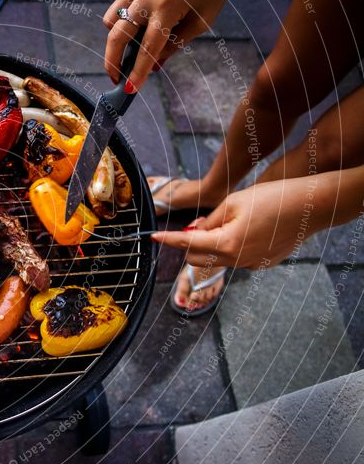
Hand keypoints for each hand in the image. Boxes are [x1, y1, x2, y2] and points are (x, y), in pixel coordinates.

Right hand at [104, 0, 234, 89]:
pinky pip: (120, 3)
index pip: (147, 49)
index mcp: (167, 7)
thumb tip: (154, 65)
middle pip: (117, 36)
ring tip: (128, 46)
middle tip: (115, 77)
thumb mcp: (202, 18)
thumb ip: (176, 43)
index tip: (129, 90)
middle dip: (112, 62)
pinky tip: (139, 21)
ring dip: (115, 38)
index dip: (137, 73)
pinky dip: (124, 18)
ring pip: (111, 19)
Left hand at [151, 176, 333, 268]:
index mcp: (225, 243)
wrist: (310, 206)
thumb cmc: (271, 198)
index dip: (168, 239)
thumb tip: (193, 231)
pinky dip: (231, 249)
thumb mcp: (232, 202)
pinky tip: (248, 231)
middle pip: (197, 258)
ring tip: (228, 223)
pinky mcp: (263, 264)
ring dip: (212, 246)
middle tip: (195, 226)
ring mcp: (251, 265)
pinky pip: (237, 259)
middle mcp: (236, 260)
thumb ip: (208, 220)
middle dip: (189, 244)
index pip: (187, 243)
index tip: (154, 236)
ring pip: (218, 259)